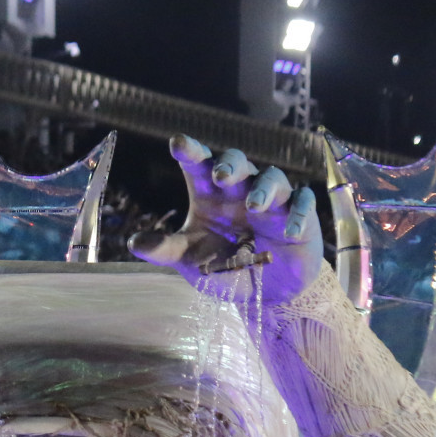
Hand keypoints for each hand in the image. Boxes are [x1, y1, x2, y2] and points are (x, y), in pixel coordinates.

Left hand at [128, 135, 322, 306]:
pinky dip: (297, 214)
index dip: (191, 151)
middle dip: (230, 165)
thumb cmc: (225, 266)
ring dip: (264, 190)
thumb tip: (133, 243)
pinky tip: (288, 232)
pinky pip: (302, 203)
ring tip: (254, 207)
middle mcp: (240, 191)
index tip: (178, 143)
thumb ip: (166, 250)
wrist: (265, 293)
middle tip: (221, 176)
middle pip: (238, 162)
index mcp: (211, 196)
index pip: (200, 165)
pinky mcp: (299, 215)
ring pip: (272, 178)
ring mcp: (273, 200)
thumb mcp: (191, 261)